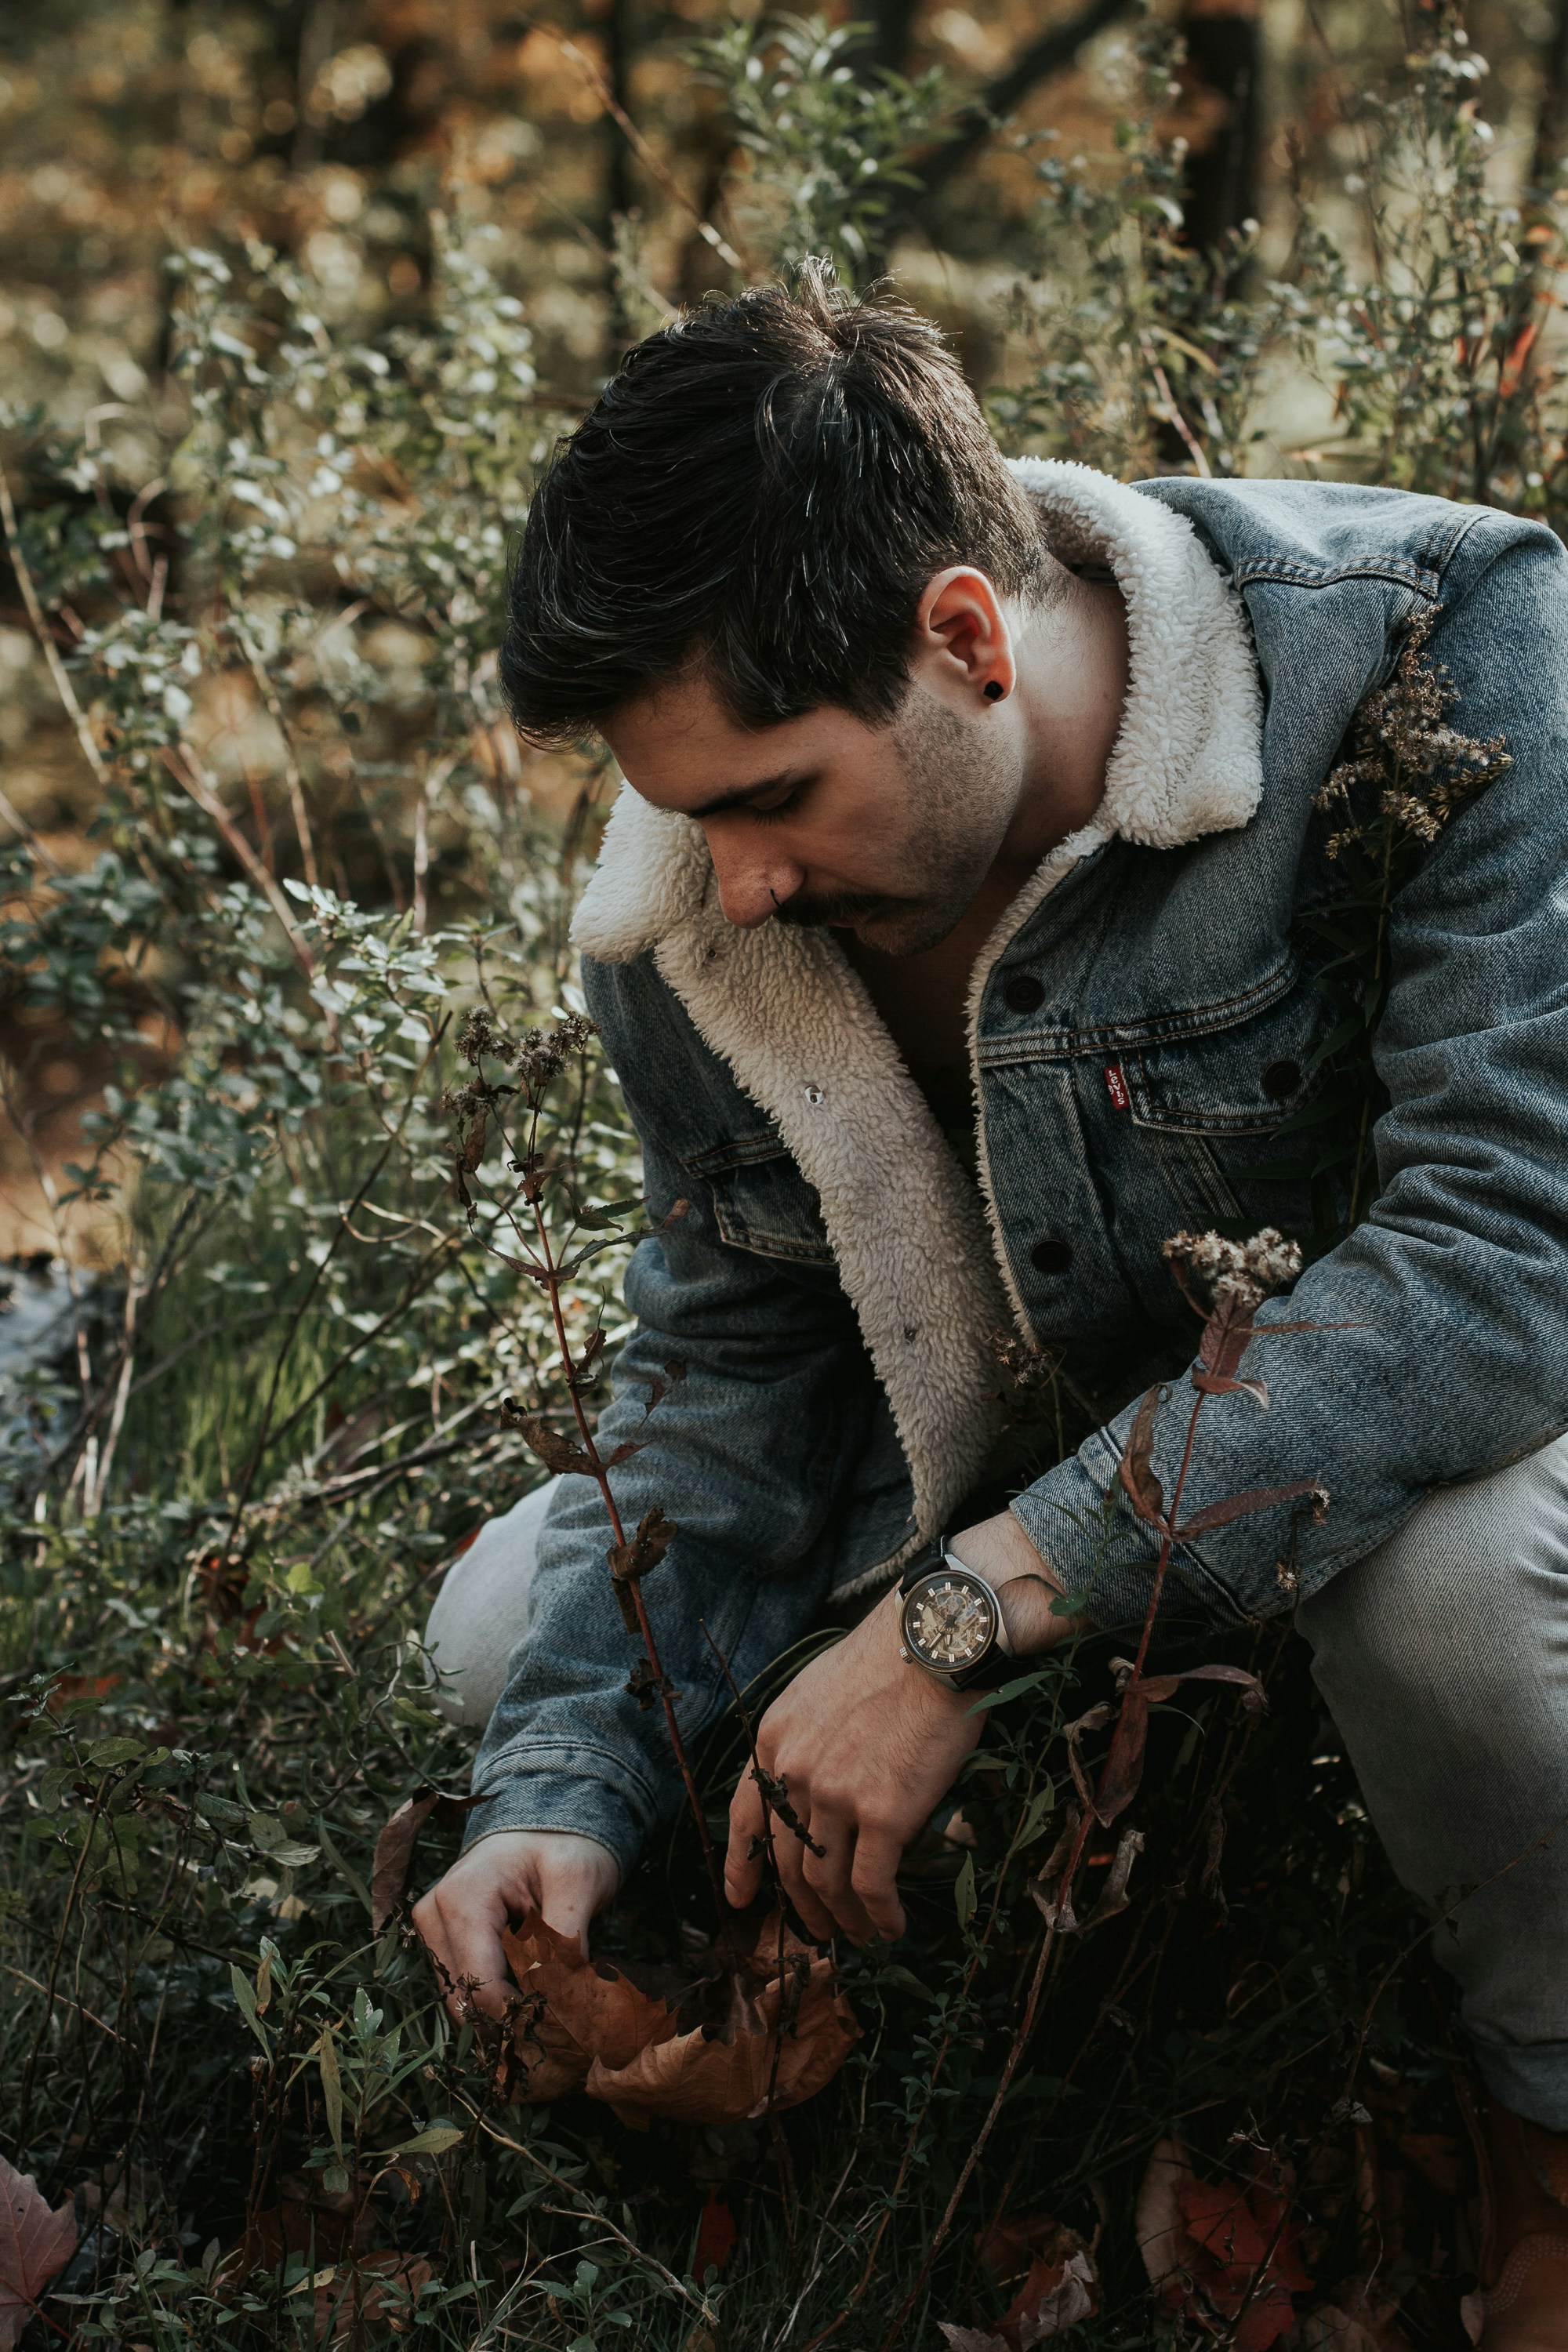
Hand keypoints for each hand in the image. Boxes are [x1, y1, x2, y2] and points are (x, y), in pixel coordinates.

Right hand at [412, 1828, 619, 2020]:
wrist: (550, 1823)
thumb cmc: (565, 1844)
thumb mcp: (578, 1881)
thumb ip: (563, 1939)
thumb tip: (557, 2001)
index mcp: (462, 1899)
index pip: (481, 1986)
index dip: (521, 2014)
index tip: (564, 2023)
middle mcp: (434, 1916)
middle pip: (467, 1997)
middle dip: (513, 2015)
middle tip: (562, 2016)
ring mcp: (434, 1928)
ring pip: (464, 1998)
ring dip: (506, 2007)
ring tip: (551, 1996)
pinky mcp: (442, 1939)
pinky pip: (467, 1984)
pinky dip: (500, 1994)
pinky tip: (532, 1986)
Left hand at [724, 1512, 1073, 1944]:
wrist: (934, 1644)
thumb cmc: (891, 1659)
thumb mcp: (820, 1691)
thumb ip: (807, 1739)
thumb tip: (819, 1780)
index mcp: (775, 1739)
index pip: (746, 1816)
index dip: (742, 1864)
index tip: (743, 1897)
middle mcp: (795, 1772)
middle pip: (788, 1860)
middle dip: (802, 1904)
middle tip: (821, 1928)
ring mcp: (835, 1796)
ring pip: (826, 1881)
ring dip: (843, 1918)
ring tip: (860, 1934)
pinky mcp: (882, 1815)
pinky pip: (871, 1885)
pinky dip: (879, 1915)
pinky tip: (892, 1926)